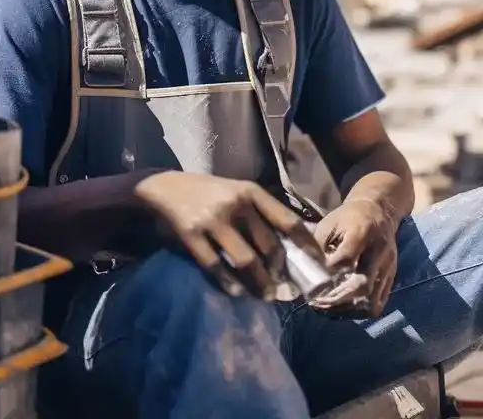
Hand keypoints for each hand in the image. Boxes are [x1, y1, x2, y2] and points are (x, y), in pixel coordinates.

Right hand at [135, 171, 323, 299]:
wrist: (164, 188)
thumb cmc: (209, 193)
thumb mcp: (238, 192)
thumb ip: (261, 214)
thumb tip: (292, 247)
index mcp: (251, 192)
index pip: (289, 221)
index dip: (307, 245)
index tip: (318, 264)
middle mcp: (236, 205)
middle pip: (269, 247)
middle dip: (280, 273)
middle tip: (285, 289)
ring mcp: (213, 220)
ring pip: (246, 262)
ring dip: (259, 284)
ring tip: (264, 295)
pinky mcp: (191, 236)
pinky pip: (216, 267)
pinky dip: (229, 284)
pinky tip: (236, 291)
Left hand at [311, 198, 398, 317]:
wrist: (378, 210)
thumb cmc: (348, 216)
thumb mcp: (329, 223)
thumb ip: (319, 246)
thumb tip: (307, 273)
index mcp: (362, 232)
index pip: (346, 260)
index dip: (328, 275)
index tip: (312, 284)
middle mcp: (379, 251)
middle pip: (363, 285)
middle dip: (339, 299)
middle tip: (319, 303)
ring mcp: (389, 265)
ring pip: (372, 298)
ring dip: (350, 308)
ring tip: (330, 308)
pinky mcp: (392, 275)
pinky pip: (379, 301)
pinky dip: (362, 309)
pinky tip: (345, 307)